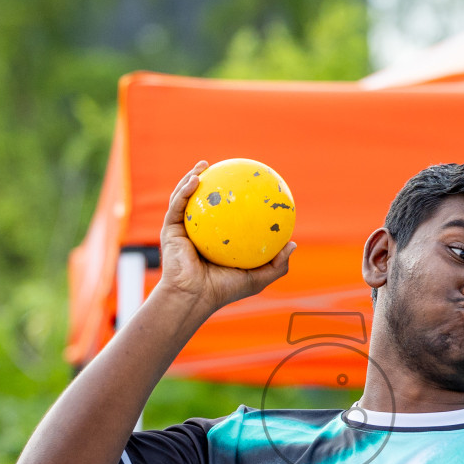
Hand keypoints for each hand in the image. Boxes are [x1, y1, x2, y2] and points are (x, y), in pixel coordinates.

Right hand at [156, 161, 294, 313]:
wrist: (194, 298)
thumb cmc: (224, 290)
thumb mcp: (257, 278)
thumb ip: (276, 264)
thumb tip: (293, 244)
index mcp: (216, 242)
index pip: (224, 216)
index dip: (233, 199)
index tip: (245, 184)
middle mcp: (198, 233)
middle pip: (203, 202)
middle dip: (210, 182)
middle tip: (222, 168)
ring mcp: (183, 230)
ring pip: (186, 198)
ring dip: (192, 178)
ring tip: (204, 165)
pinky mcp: (170, 230)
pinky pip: (178, 206)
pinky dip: (184, 191)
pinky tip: (195, 180)